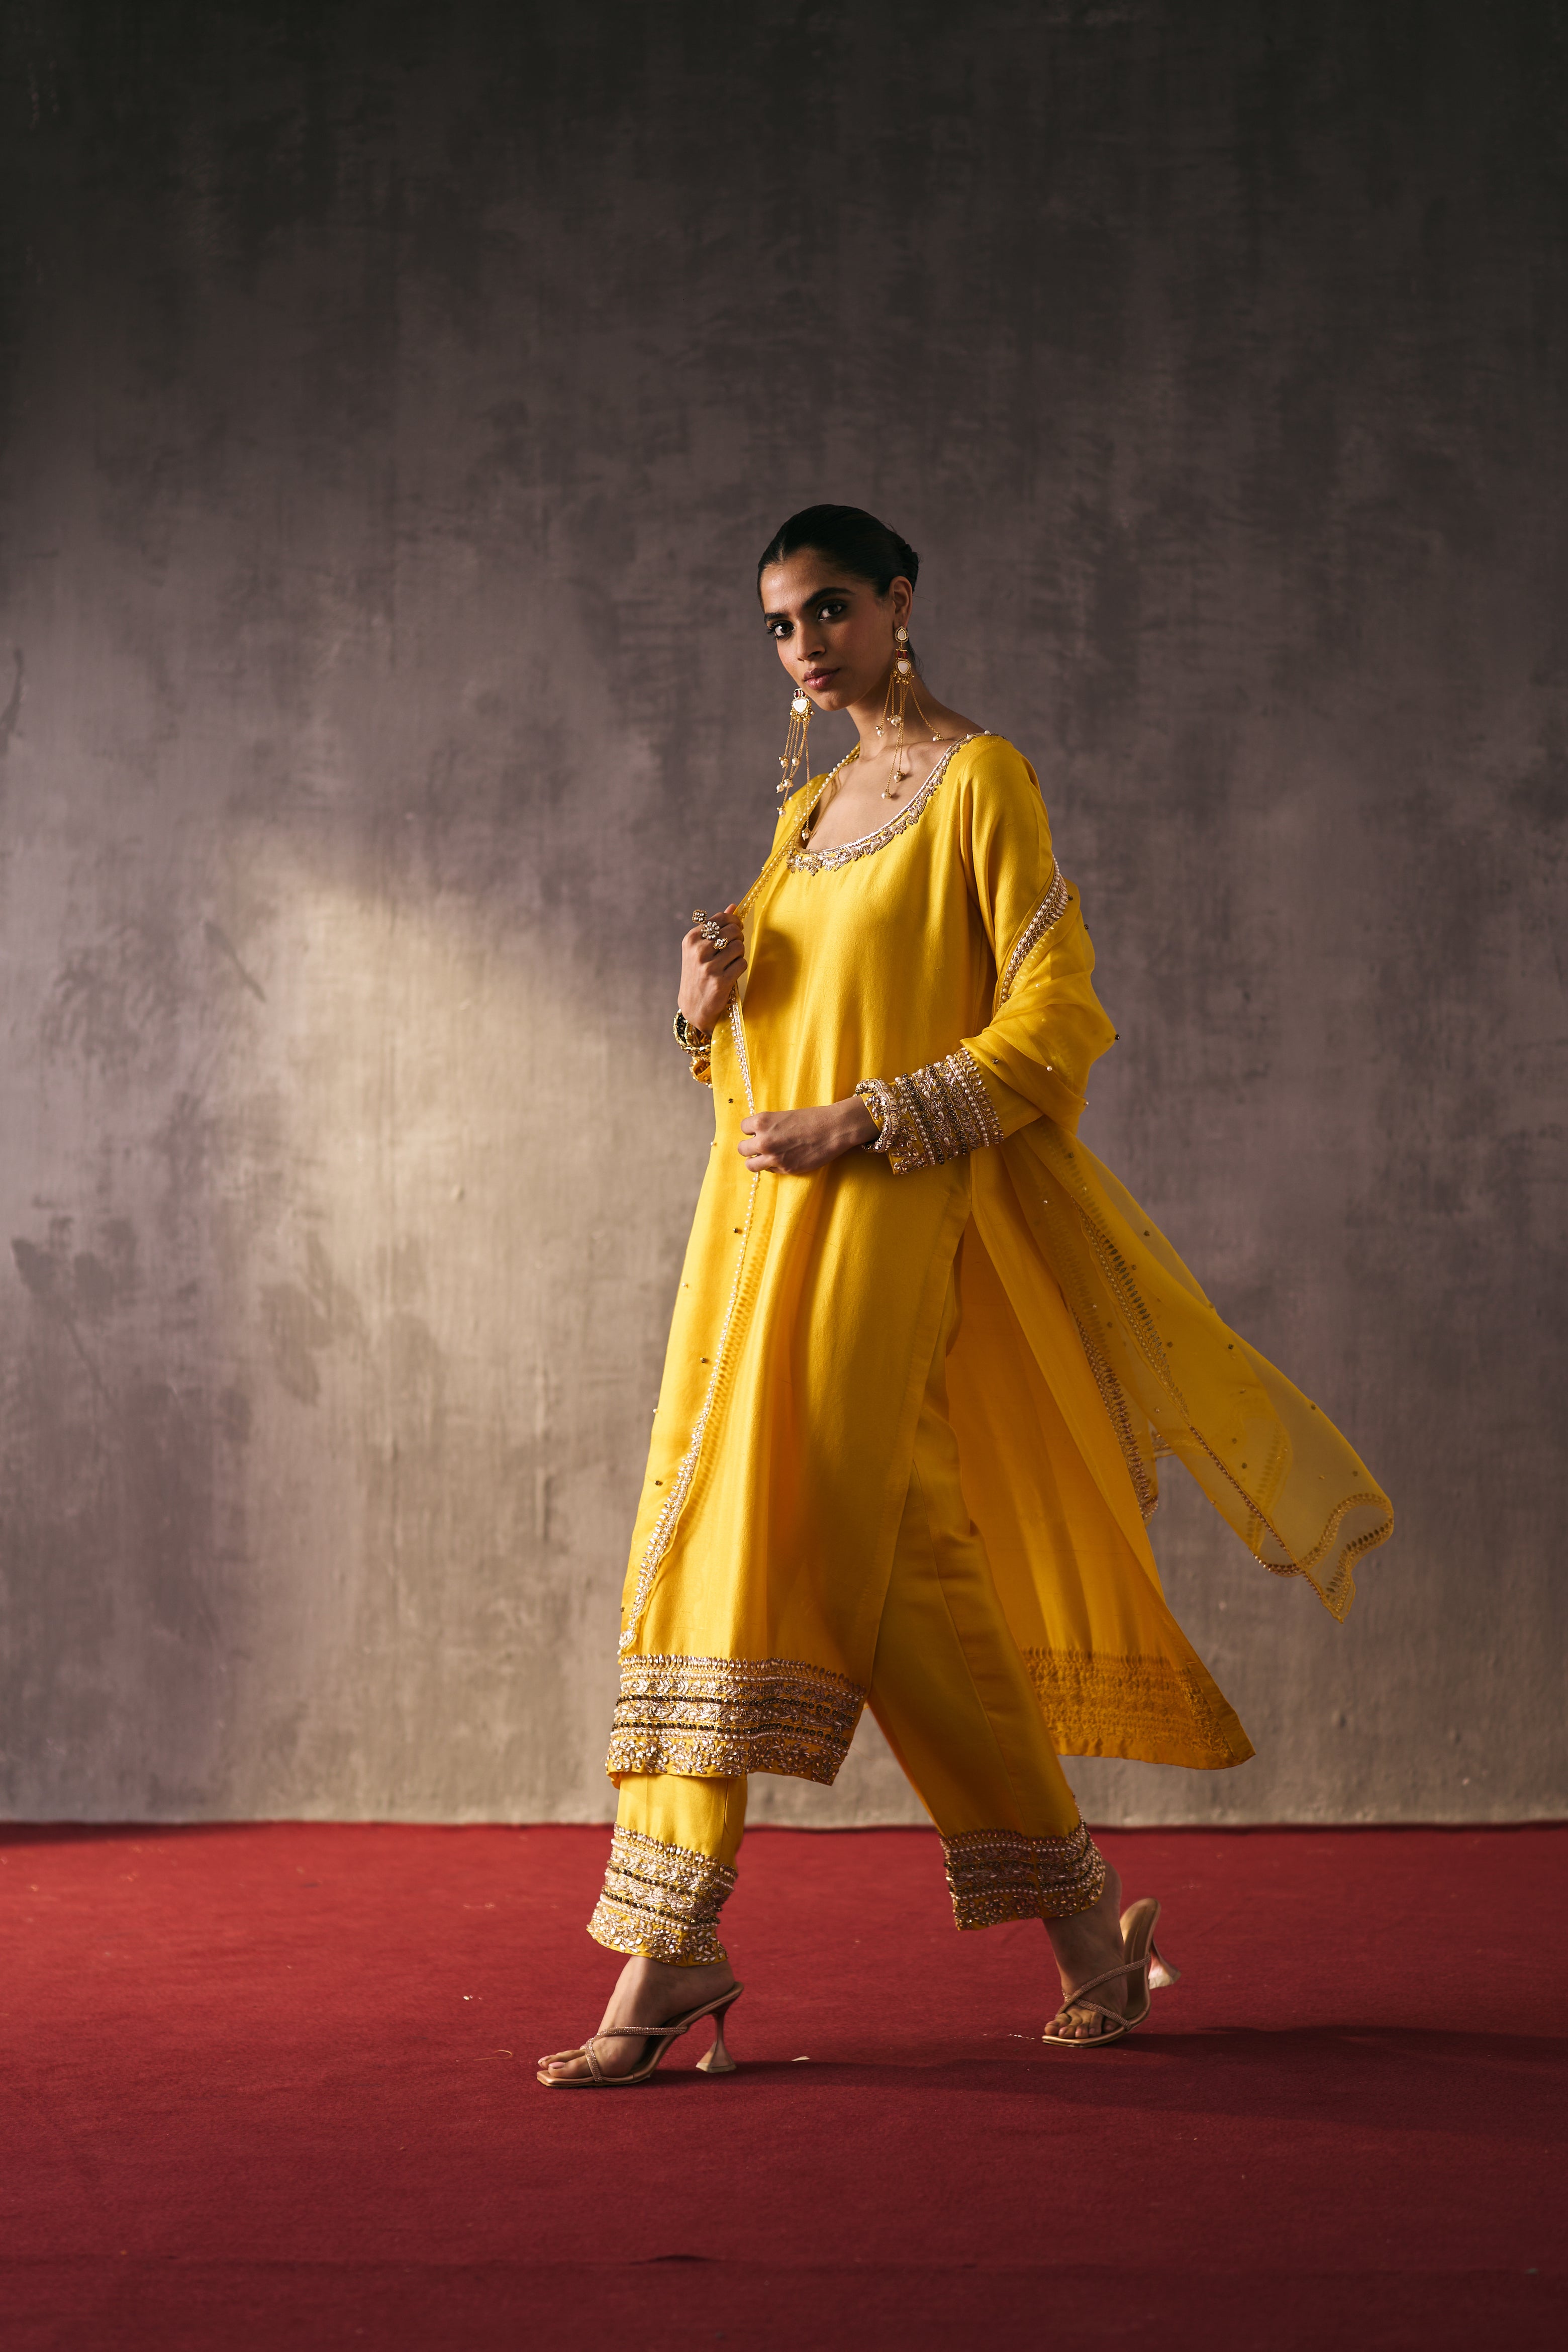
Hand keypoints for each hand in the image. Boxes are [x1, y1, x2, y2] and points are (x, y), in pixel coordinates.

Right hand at [679, 905, 746, 1032]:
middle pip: (732, 931)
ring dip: (740, 953)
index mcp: (692, 939)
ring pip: (739, 946)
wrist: (693, 1005)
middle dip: (738, 937)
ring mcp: (709, 967)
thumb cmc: (699, 973)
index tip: (737, 928)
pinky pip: (742, 963)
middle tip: (735, 947)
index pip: (720, 919)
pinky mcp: (720, 981)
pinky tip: (732, 973)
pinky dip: (740, 967)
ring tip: (732, 961)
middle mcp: (698, 951)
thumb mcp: (700, 949)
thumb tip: (733, 906)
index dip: (734, 921)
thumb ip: (716, 927)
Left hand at [738, 1096, 877, 1175]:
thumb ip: (767, 1126)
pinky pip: (770, 1171)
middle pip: (742, 1149)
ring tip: (766, 1157)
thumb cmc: (811, 1118)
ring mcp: (774, 1157)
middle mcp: (764, 1140)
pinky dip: (773, 1166)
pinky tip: (784, 1159)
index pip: (743, 1128)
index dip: (751, 1130)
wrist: (833, 1128)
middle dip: (750, 1147)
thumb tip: (757, 1136)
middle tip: (761, 1146)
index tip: (759, 1131)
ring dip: (756, 1161)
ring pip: (750, 1165)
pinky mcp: (786, 1169)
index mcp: (762, 1121)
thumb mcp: (783, 1115)